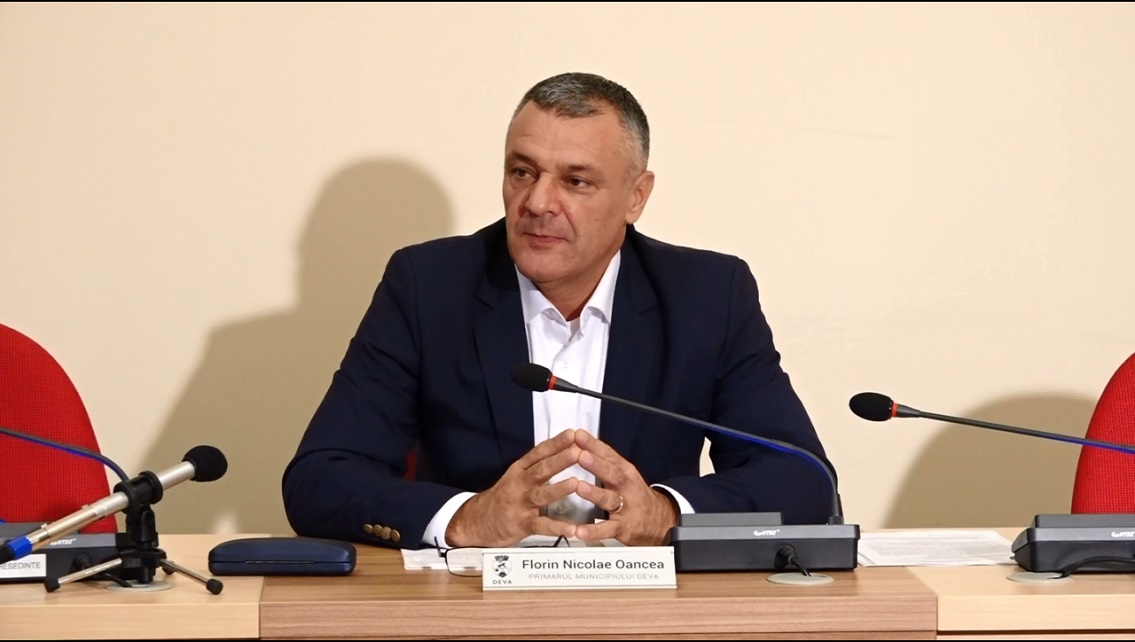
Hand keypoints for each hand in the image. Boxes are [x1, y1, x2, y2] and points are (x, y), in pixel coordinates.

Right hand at [445, 429, 581, 546]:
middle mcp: (520, 483)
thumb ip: (537, 465)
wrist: (476, 521)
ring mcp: (520, 503)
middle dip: (560, 460)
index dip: (556, 443)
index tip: (572, 434)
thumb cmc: (503, 496)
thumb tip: (565, 451)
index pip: (539, 453)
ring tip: (576, 483)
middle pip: (541, 470)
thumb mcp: (516, 475)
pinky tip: (572, 529)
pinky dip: (556, 527)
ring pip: (541, 495)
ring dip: (559, 489)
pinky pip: (541, 525)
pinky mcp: (521, 524)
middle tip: (578, 452)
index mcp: (520, 470)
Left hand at [571, 430, 677, 545]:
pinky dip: (593, 531)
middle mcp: (626, 487)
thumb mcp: (624, 473)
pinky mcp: (622, 528)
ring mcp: (625, 507)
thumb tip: (579, 438)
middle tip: (581, 455)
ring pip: (609, 500)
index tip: (578, 435)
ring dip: (594, 493)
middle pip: (612, 474)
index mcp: (625, 471)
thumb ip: (603, 459)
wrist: (661, 522)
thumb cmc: (635, 494)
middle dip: (596, 464)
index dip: (593, 444)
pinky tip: (580, 531)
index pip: (609, 455)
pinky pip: (607, 530)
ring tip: (580, 487)